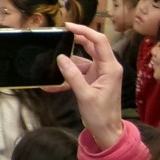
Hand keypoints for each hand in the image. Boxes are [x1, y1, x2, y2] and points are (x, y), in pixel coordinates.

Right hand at [56, 23, 124, 149]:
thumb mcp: (85, 95)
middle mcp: (107, 67)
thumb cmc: (101, 115)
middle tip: (59, 35)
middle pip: (91, 46)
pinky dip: (66, 77)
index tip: (68, 26)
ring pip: (82, 60)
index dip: (84, 31)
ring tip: (49, 63)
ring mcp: (100, 74)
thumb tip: (60, 58)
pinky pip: (78, 73)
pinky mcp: (93, 81)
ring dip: (67, 63)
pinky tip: (51, 85)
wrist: (107, 132)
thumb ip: (72, 76)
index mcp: (110, 68)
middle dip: (75, 40)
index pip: (99, 41)